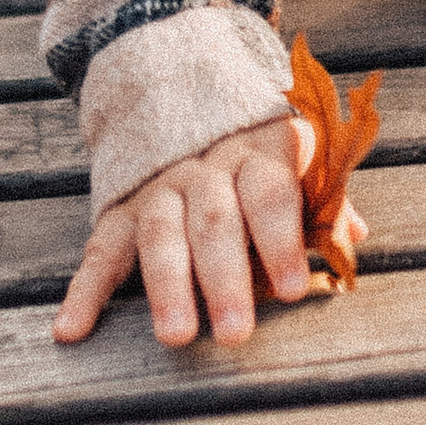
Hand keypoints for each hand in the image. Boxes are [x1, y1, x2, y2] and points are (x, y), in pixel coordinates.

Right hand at [54, 112, 335, 349]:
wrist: (180, 88)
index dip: (282, 240)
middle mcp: (204, 167)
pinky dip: (83, 292)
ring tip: (176, 337)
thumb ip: (322, 200)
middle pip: (214, 220)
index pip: (271, 194)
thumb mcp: (294, 159)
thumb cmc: (257, 153)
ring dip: (167, 287)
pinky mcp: (119, 208)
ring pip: (160, 233)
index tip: (296, 287)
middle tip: (236, 332)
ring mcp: (157, 187)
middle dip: (224, 277)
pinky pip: (98, 250)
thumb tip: (354, 238)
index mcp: (257, 152)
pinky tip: (71, 329)